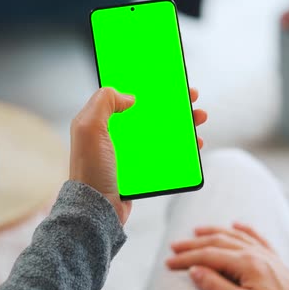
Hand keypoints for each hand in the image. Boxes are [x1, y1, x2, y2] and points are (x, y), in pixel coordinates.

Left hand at [69, 87, 206, 224]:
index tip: (169, 80)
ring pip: (163, 132)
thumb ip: (103, 102)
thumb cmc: (90, 170)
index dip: (150, 87)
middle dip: (174, 104)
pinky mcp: (144, 168)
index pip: (129, 96)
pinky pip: (167, 154)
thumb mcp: (89, 128)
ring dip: (183, 124)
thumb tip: (128, 96)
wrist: (98, 209)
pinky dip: (182, 148)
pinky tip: (194, 144)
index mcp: (104, 121)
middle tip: (192, 98)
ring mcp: (132, 152)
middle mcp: (118, 135)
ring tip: (199, 119)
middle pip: (151, 112)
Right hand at [166, 223, 288, 289]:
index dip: (186, 258)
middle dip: (193, 244)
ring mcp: (265, 253)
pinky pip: (257, 237)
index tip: (169, 262)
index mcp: (245, 262)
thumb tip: (195, 270)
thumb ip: (216, 286)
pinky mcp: (275, 259)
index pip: (208, 256)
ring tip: (196, 231)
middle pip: (217, 242)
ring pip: (234, 235)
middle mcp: (254, 252)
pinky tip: (236, 224)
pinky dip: (244, 229)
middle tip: (174, 246)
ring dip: (213, 232)